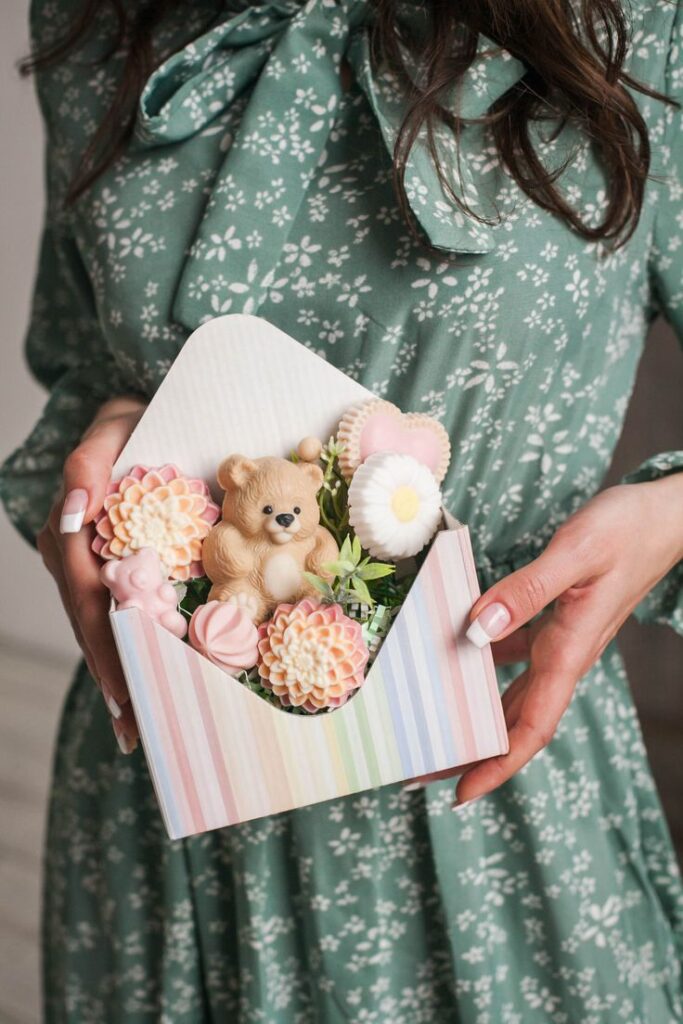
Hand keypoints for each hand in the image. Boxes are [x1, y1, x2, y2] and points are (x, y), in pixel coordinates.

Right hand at [37, 396, 146, 752]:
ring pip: (95, 627)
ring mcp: (80, 565)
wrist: (135, 414)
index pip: (85, 593)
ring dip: (116, 674)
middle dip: (113, 674)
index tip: (127, 685)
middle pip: (88, 623)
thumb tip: (78, 513)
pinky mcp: (101, 568)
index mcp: (68, 528)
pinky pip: (108, 615)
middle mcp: (68, 553)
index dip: (106, 641)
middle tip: (135, 727)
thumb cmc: (133, 419)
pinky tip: (137, 689)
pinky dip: (123, 652)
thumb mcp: (115, 425)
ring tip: (136, 726)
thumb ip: (89, 463)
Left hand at [410, 476, 682, 807]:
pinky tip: (457, 655)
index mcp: (571, 650)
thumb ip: (526, 590)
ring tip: (434, 725)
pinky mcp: (558, 620)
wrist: (664, 517)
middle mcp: (565, 654)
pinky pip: (516, 655)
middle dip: (474, 752)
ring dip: (477, 713)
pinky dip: (485, 664)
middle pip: (515, 721)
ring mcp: (562, 640)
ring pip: (513, 692)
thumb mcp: (576, 553)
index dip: (499, 764)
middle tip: (423, 770)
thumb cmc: (628, 530)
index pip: (533, 725)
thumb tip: (477, 628)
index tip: (462, 794)